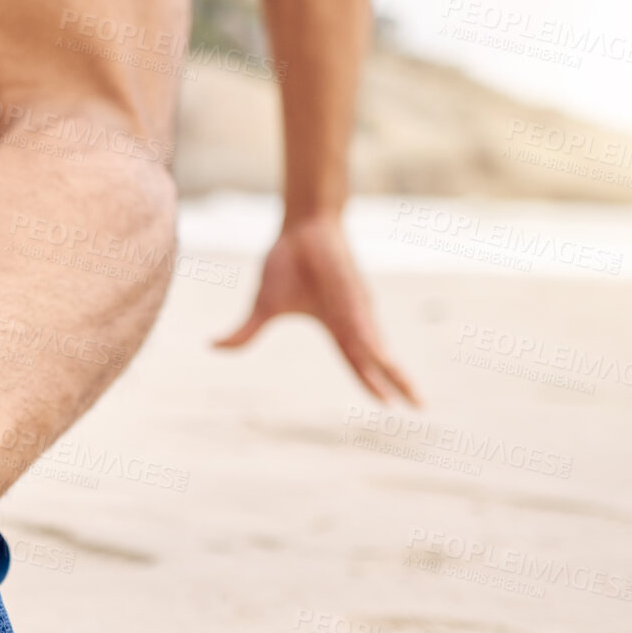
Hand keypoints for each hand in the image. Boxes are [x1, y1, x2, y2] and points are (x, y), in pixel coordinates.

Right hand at [215, 215, 417, 404]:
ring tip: (412, 398)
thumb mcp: (262, 307)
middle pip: (377, 361)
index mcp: (337, 326)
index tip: (387, 404)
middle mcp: (353, 321)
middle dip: (398, 384)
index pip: (356, 362)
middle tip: (420, 406)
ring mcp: (357, 309)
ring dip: (395, 374)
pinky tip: (387, 364)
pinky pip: (365, 328)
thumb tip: (211, 347)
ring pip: (378, 349)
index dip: (370, 383)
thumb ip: (244, 334)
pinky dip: (376, 349)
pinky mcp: (354, 296)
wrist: (301, 226)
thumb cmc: (287, 261)